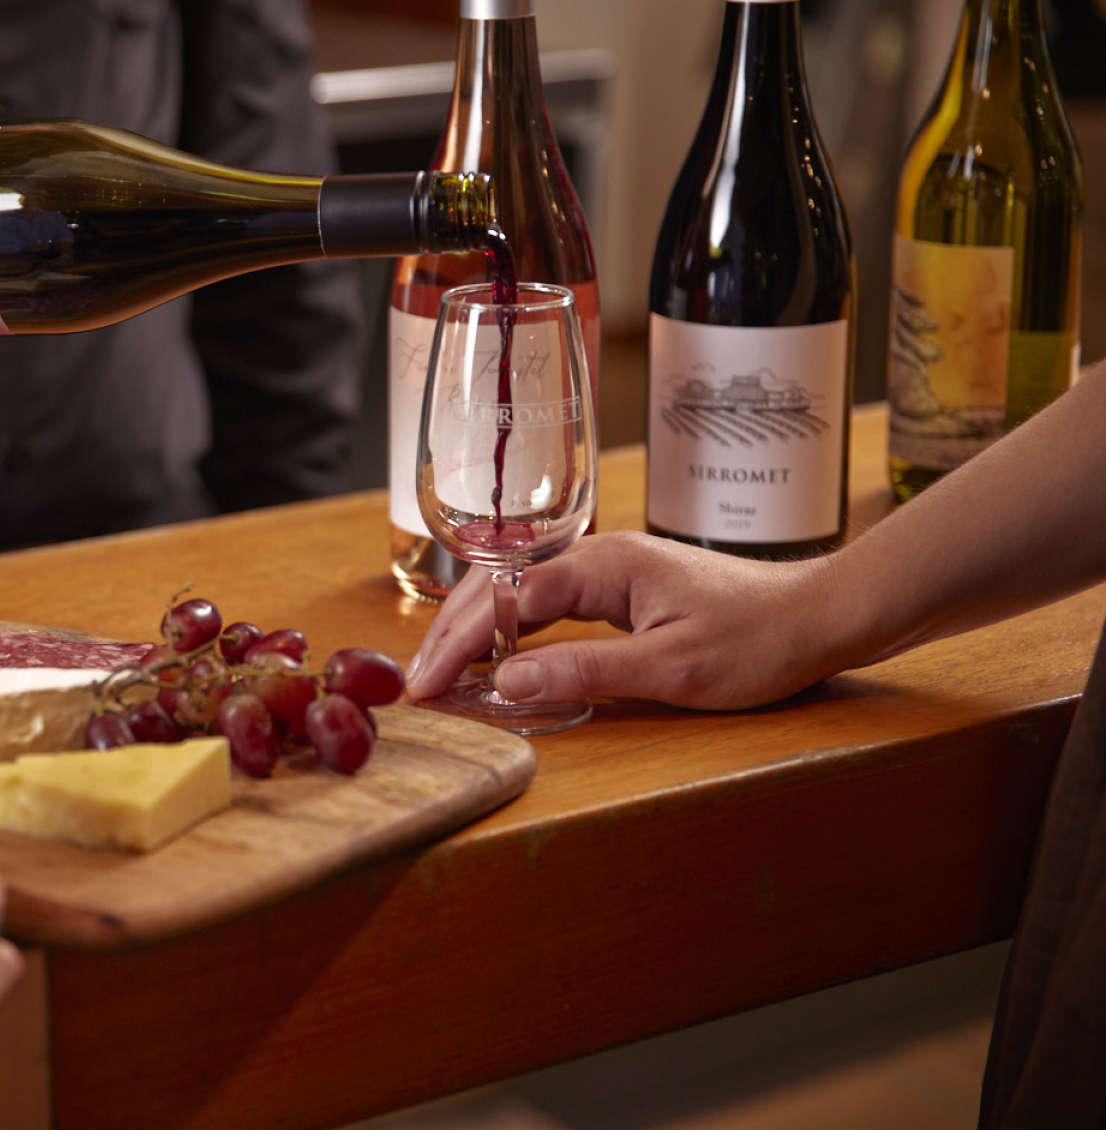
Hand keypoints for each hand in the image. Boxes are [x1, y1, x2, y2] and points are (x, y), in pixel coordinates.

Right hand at [404, 532, 846, 710]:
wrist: (823, 617)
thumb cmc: (760, 640)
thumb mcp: (672, 669)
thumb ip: (584, 671)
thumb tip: (505, 682)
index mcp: (605, 564)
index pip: (506, 598)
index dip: (459, 643)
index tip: (428, 686)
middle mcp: (600, 556)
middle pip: (500, 586)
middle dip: (452, 634)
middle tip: (420, 687)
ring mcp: (611, 571)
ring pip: (519, 593)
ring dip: (477, 631)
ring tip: (442, 674)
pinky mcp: (623, 591)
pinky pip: (548, 605)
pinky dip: (512, 632)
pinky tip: (499, 660)